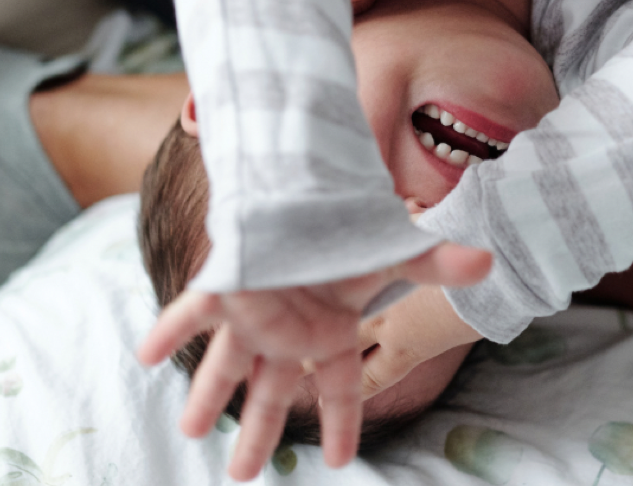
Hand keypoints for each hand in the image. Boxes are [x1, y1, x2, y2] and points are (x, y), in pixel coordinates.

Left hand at [138, 242, 489, 480]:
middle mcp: (288, 328)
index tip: (340, 464)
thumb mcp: (395, 248)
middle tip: (243, 474)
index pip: (338, 387)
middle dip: (257, 432)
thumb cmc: (354, 218)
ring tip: (190, 428)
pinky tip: (146, 354)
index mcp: (329, 329)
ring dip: (206, 393)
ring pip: (227, 363)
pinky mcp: (227, 281)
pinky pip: (193, 310)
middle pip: (271, 391)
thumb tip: (487, 262)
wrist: (316, 176)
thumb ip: (434, 262)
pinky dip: (170, 332)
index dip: (340, 426)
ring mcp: (254, 308)